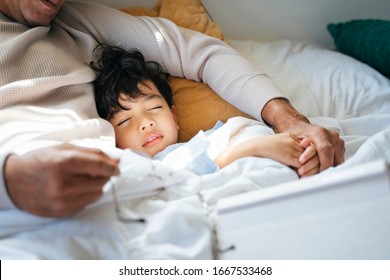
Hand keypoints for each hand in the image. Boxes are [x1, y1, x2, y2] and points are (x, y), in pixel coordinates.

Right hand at [4, 144, 119, 217]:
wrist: (13, 181)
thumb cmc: (40, 161)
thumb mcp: (64, 149)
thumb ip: (92, 153)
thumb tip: (116, 160)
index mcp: (63, 162)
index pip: (99, 166)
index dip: (113, 167)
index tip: (118, 167)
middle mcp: (63, 183)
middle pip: (100, 181)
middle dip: (104, 175)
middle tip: (97, 171)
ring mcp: (61, 200)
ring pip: (96, 194)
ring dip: (96, 186)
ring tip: (82, 179)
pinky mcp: (61, 212)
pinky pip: (86, 204)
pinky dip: (86, 195)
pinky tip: (75, 189)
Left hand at [261, 98, 344, 173]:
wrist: (300, 127)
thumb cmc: (295, 135)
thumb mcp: (294, 141)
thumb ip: (300, 149)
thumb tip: (300, 162)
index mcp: (320, 132)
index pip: (325, 150)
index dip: (322, 164)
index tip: (316, 175)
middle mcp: (331, 135)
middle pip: (334, 157)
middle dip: (324, 170)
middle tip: (313, 178)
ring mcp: (338, 140)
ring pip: (338, 160)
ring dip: (329, 170)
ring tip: (316, 177)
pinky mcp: (340, 146)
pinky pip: (339, 159)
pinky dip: (331, 166)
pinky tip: (322, 172)